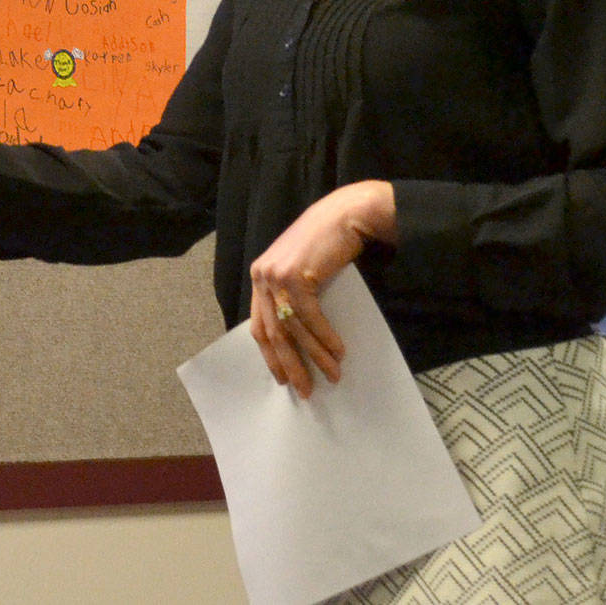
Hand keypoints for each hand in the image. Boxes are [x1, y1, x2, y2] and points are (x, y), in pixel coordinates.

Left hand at [247, 180, 395, 398]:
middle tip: (306, 390)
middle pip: (273, 333)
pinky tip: (338, 351)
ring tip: (333, 374)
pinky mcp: (296, 275)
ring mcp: (276, 275)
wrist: (345, 215)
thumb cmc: (328, 243)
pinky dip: (325, 338)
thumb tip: (299, 338)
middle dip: (291, 365)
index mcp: (260, 276)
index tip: (284, 380)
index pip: (259, 326)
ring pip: (293, 329)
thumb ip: (292, 295)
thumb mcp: (302, 270)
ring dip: (315, 356)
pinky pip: (310, 317)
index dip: (271, 356)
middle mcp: (262, 276)